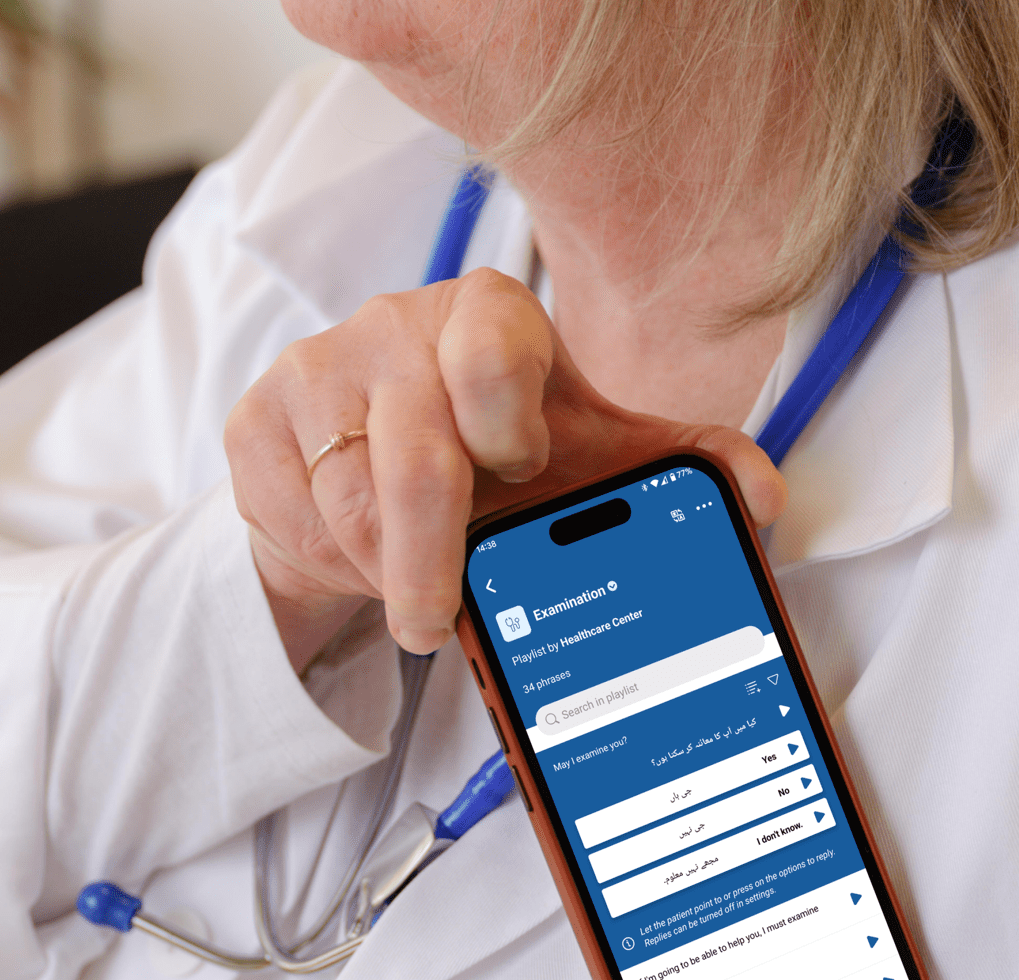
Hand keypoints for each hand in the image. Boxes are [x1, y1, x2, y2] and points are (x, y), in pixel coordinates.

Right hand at [225, 269, 787, 671]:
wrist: (375, 464)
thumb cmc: (496, 458)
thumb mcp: (589, 458)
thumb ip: (674, 468)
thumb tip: (764, 500)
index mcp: (491, 319)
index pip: (495, 345)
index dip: (509, 425)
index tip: (522, 476)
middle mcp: (397, 329)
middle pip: (412, 456)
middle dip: (431, 561)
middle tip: (438, 621)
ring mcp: (317, 371)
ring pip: (347, 505)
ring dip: (387, 573)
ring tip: (416, 587)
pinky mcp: (253, 420)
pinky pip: (289, 518)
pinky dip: (330, 564)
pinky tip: (359, 559)